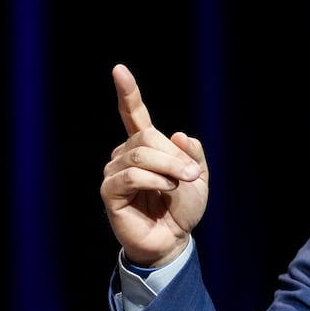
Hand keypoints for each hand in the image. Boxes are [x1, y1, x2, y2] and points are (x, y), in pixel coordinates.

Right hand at [100, 64, 208, 266]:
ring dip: (167, 169)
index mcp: (145, 146)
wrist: (173, 240)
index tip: (118, 70)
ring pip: (139, 155)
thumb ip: (193, 153)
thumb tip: (178, 134)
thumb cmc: (182, 208)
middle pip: (145, 136)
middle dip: (173, 155)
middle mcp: (125, 156)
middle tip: (191, 174)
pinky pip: (130, 176)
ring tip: (178, 185)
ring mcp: (114, 173)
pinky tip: (164, 190)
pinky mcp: (109, 193)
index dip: (127, 92)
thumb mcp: (199, 176)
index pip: (132, 114)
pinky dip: (152, 180)